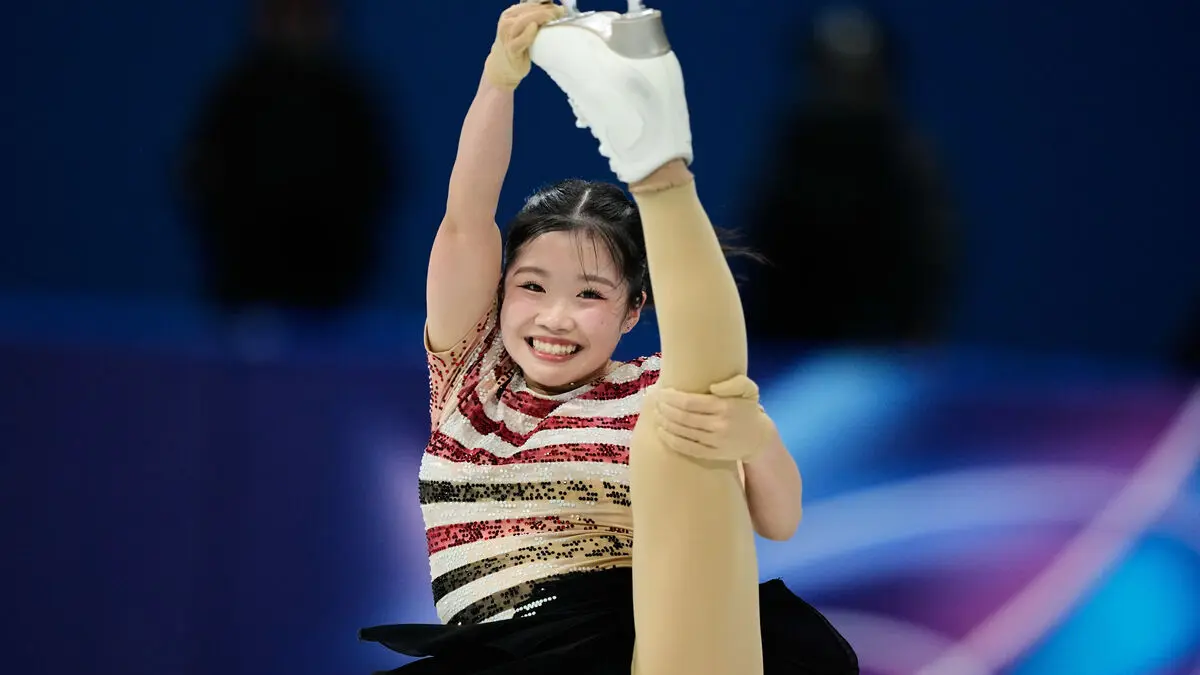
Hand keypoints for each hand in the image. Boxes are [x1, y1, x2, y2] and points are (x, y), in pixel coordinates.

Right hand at [483, 2, 564, 89]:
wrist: (502, 67)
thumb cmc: (518, 46)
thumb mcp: (523, 28)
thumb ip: (534, 18)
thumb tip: (556, 8)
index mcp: (510, 14)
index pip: (530, 3)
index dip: (546, 4)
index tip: (561, 8)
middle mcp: (507, 22)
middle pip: (529, 11)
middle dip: (547, 9)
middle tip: (561, 12)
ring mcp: (507, 36)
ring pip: (524, 22)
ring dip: (541, 17)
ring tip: (554, 17)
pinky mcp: (511, 50)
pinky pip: (520, 40)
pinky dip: (528, 34)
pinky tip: (535, 27)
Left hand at [652, 374, 770, 462]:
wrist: (759, 437)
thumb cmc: (748, 409)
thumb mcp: (749, 389)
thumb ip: (734, 383)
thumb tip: (712, 387)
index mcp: (724, 407)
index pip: (689, 402)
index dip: (671, 398)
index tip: (662, 393)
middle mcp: (719, 425)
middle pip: (682, 417)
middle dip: (665, 409)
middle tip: (656, 403)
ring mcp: (715, 442)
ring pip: (682, 432)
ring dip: (665, 423)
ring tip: (656, 414)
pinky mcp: (712, 454)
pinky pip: (687, 448)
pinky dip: (671, 440)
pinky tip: (662, 432)